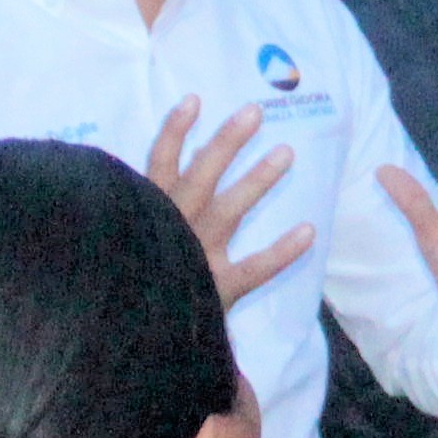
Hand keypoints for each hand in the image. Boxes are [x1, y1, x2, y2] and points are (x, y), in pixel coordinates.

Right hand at [146, 99, 311, 308]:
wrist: (131, 338)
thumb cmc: (135, 278)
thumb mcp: (128, 239)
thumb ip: (142, 206)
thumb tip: (148, 174)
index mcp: (148, 213)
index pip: (160, 166)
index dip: (175, 132)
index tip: (195, 100)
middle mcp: (172, 228)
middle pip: (199, 178)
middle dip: (226, 144)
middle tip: (254, 112)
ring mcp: (195, 258)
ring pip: (227, 212)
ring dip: (256, 181)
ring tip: (286, 152)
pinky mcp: (216, 290)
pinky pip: (254, 269)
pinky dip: (281, 252)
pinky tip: (309, 231)